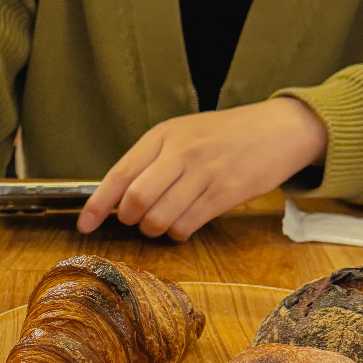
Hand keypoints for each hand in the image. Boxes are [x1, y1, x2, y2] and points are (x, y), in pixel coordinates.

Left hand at [77, 97, 326, 240]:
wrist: (278, 129)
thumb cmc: (225, 134)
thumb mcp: (183, 133)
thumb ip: (152, 160)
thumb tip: (119, 196)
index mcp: (163, 135)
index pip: (120, 174)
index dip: (97, 204)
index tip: (84, 225)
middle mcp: (180, 152)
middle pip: (136, 200)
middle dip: (130, 219)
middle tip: (137, 219)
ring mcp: (203, 173)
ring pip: (159, 218)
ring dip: (154, 229)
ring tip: (164, 221)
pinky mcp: (224, 193)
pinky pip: (186, 226)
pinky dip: (178, 233)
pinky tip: (184, 223)